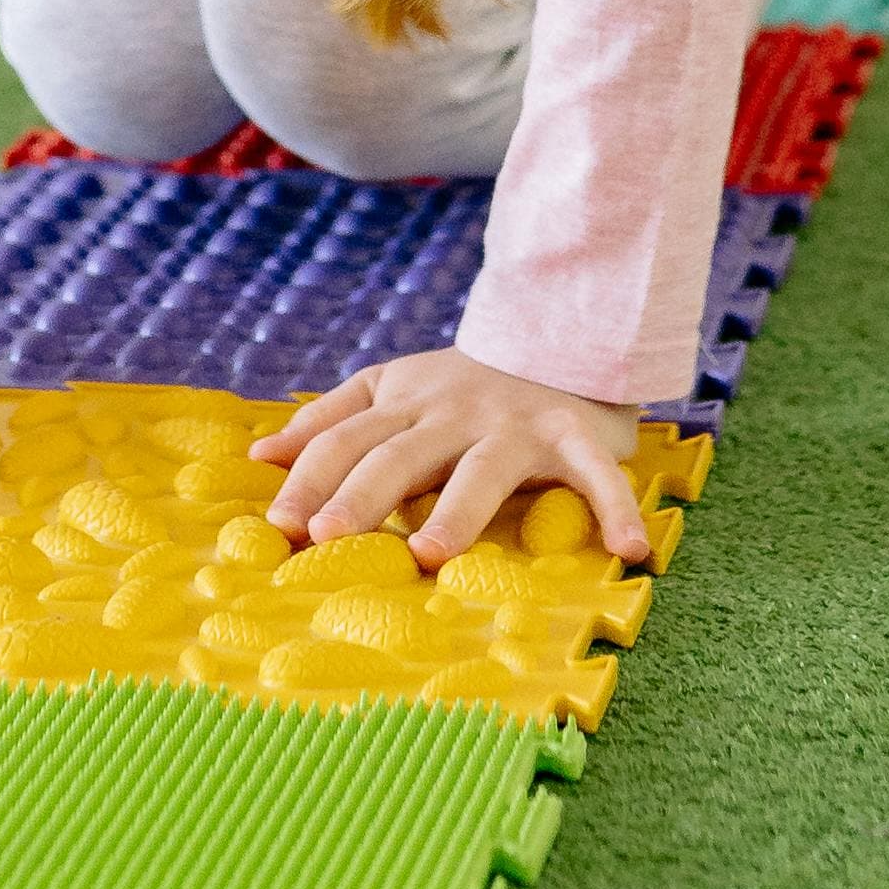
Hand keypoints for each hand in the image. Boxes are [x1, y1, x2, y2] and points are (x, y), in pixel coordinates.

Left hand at [249, 348, 644, 567]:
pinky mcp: (573, 437)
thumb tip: (259, 456)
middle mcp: (454, 412)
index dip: (311, 478)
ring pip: (481, 470)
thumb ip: (329, 419)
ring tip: (430, 554)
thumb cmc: (462, 387)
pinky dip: (614, 510)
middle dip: (360, 498)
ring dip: (457, 512)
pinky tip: (630, 551)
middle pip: (397, 456)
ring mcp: (514, 424)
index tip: (280, 525)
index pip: (346, 439)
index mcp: (405, 402)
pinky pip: (595, 477)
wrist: (558, 334)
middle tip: (327, 540)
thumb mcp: (390, 389)